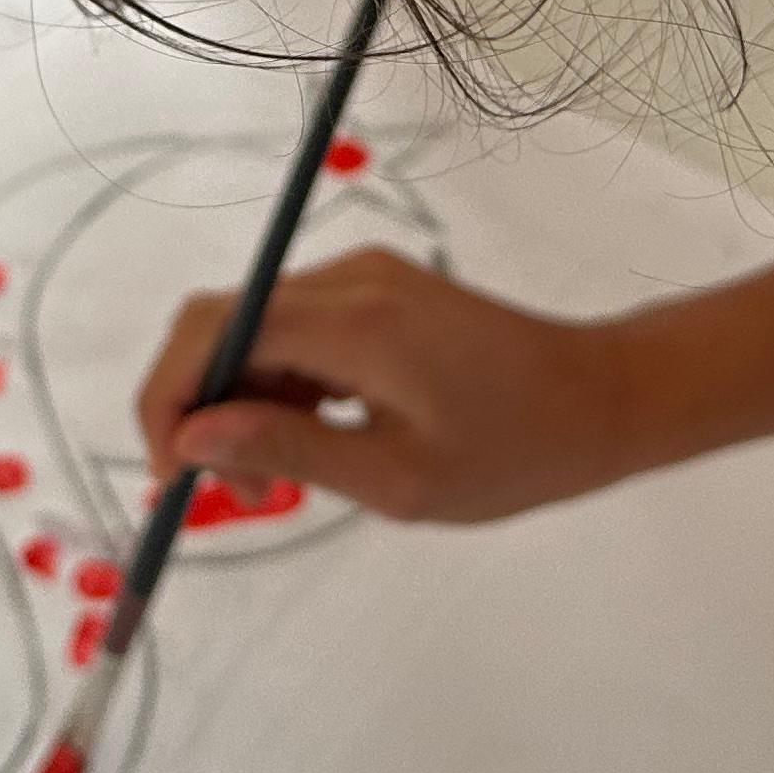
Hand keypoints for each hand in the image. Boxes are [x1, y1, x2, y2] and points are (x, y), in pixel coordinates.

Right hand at [132, 247, 646, 525]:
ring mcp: (366, 278)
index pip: (212, 331)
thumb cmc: (515, 452)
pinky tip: (313, 441)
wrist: (604, 400)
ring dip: (243, 403)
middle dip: (201, 407)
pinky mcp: (380, 291)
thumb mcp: (395, 479)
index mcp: (355, 321)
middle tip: (231, 493)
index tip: (174, 475)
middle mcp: (351, 279)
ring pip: (256, 329)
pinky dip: (282, 386)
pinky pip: (297, 331)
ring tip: (280, 485)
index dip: (169, 399)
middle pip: (224, 323)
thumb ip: (286, 451)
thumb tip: (189, 440)